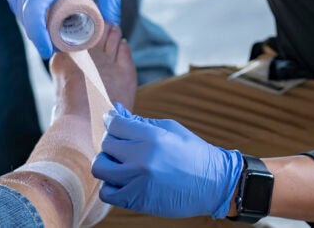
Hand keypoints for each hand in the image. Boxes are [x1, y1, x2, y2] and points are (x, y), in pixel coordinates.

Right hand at [6, 0, 120, 58]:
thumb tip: (113, 25)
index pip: (35, 9)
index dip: (39, 33)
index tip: (50, 50)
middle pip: (26, 17)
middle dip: (40, 37)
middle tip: (59, 48)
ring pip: (21, 14)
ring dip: (34, 29)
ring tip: (54, 38)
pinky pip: (18, 8)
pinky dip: (28, 20)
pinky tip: (43, 27)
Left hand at [92, 103, 243, 218]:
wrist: (212, 183)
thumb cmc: (192, 152)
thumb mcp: (170, 129)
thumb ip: (140, 122)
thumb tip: (117, 111)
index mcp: (153, 137)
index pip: (115, 124)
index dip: (111, 119)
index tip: (112, 119)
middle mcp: (142, 159)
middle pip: (106, 144)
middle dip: (112, 140)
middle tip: (123, 141)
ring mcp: (137, 181)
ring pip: (100, 167)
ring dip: (107, 161)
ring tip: (120, 161)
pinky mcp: (136, 201)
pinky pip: (107, 192)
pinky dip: (110, 184)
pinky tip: (123, 179)